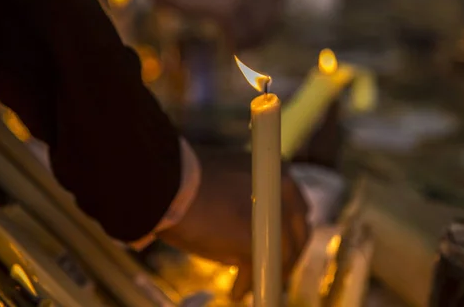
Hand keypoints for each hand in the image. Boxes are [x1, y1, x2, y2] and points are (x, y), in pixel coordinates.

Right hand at [156, 146, 309, 300]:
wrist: (166, 181)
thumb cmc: (186, 177)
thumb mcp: (227, 177)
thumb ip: (245, 194)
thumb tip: (243, 220)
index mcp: (276, 171)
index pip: (295, 208)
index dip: (285, 231)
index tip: (273, 244)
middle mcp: (284, 189)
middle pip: (298, 235)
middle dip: (284, 256)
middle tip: (269, 269)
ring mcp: (275, 216)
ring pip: (284, 256)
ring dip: (266, 272)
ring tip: (248, 284)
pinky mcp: (259, 240)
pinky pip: (264, 271)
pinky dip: (251, 284)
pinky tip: (236, 291)